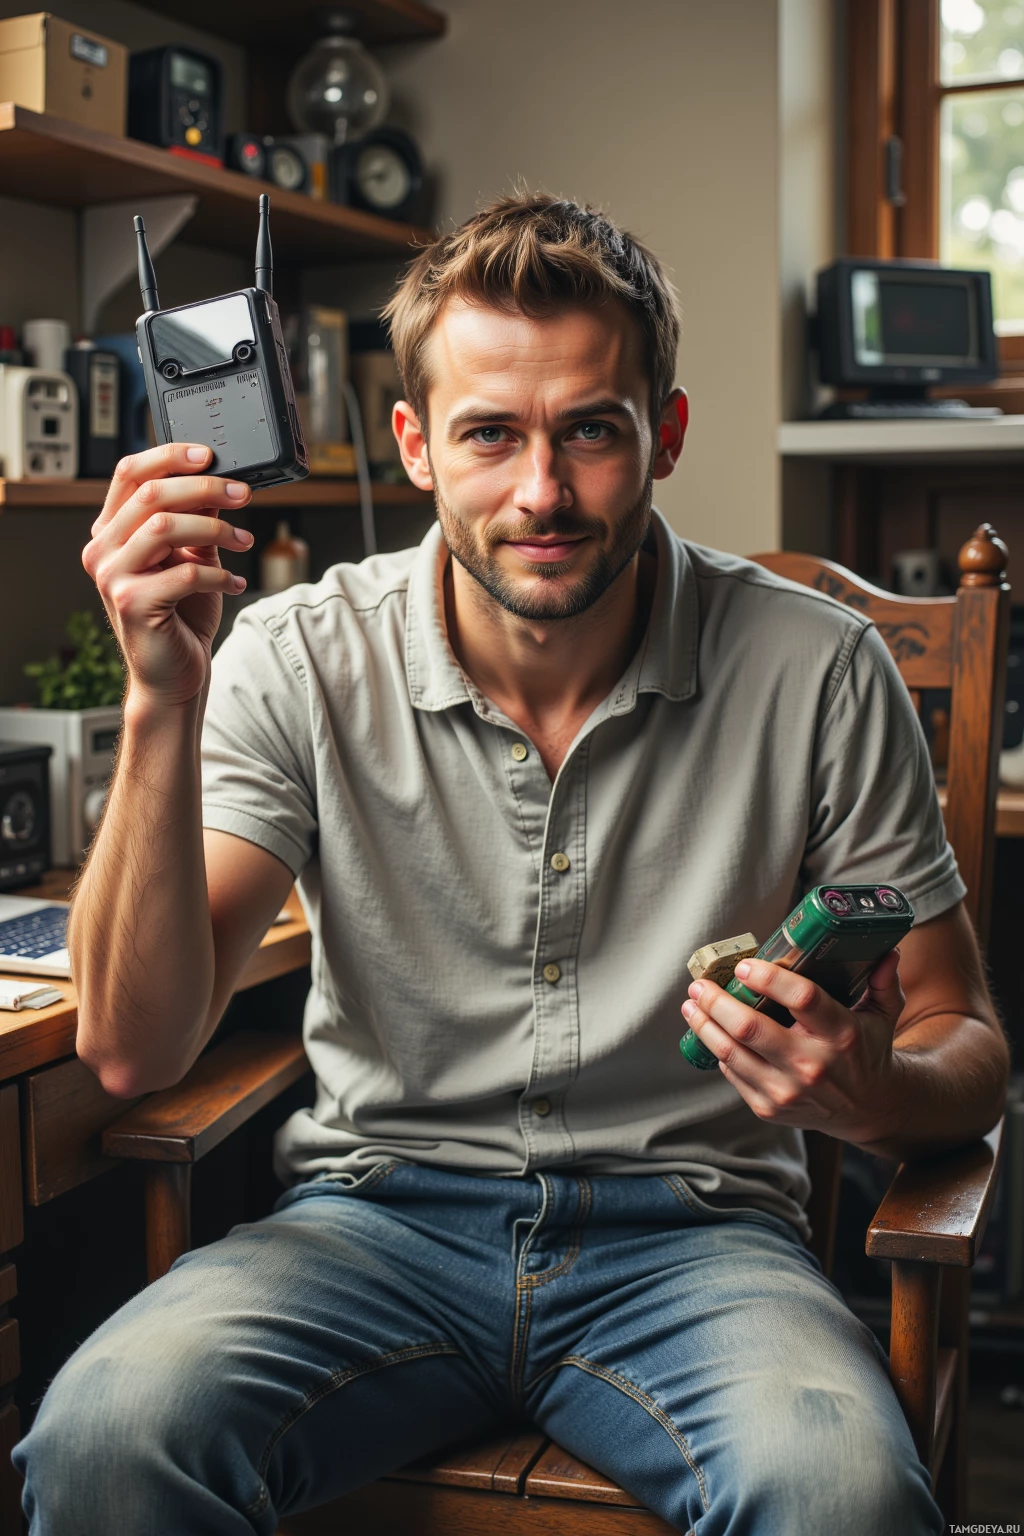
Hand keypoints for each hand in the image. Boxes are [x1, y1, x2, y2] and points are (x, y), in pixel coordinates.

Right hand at [82, 444, 253, 707]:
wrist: (174, 675)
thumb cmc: (181, 616)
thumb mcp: (192, 557)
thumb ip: (197, 520)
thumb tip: (219, 482)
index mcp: (112, 531)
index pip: (130, 473)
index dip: (169, 456)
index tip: (210, 455)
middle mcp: (103, 550)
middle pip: (151, 494)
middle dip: (205, 488)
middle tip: (243, 494)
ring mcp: (112, 577)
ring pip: (165, 526)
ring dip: (216, 529)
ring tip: (244, 541)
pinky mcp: (131, 604)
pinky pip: (184, 572)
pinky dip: (220, 574)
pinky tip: (236, 582)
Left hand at [680, 950, 906, 1144]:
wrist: (868, 1110)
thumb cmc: (868, 1051)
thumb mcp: (884, 1015)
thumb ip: (883, 981)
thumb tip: (887, 950)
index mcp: (841, 1034)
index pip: (801, 998)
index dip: (767, 978)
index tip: (744, 965)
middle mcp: (813, 1065)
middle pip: (751, 1027)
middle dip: (717, 1000)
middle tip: (701, 984)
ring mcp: (788, 1090)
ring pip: (731, 1052)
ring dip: (705, 1024)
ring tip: (693, 1004)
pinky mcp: (769, 1108)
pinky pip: (732, 1073)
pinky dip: (718, 1050)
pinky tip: (711, 1032)